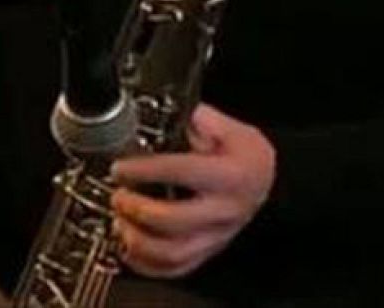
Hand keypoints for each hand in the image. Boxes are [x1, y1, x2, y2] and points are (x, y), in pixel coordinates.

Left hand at [109, 104, 275, 278]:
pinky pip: (175, 269)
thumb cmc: (245, 155)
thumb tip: (172, 115)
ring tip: (120, 222)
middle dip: (137, 209)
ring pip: (173, 253)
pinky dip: (147, 264)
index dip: (146, 170)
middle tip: (118, 196)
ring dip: (138, 241)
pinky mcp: (208, 252)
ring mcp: (217, 236)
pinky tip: (130, 246)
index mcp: (231, 174)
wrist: (265, 181)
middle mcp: (225, 210)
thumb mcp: (231, 128)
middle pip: (175, 220)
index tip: (122, 167)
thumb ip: (200, 120)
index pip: (183, 171)